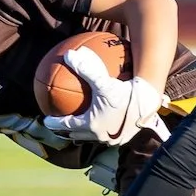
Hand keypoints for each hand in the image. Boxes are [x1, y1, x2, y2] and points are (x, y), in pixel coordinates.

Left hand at [43, 47, 168, 145]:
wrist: (149, 102)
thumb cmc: (126, 91)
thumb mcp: (103, 80)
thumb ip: (85, 68)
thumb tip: (68, 56)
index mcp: (92, 124)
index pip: (67, 125)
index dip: (55, 123)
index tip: (46, 120)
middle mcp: (101, 135)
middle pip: (78, 135)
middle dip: (67, 131)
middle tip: (58, 126)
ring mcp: (113, 139)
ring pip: (92, 138)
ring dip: (83, 133)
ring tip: (77, 127)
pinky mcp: (124, 138)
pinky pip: (106, 135)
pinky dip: (99, 130)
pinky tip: (101, 123)